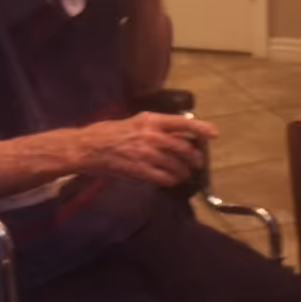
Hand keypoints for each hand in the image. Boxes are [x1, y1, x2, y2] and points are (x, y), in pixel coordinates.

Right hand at [72, 111, 210, 189]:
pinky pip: (162, 177)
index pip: (182, 123)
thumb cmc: (109, 132)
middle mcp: (150, 135)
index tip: (213, 134)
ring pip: (174, 164)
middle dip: (194, 157)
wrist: (87, 147)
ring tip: (185, 174)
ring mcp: (145, 153)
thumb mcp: (134, 122)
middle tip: (198, 163)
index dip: (201, 128)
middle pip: (182, 147)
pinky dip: (170, 180)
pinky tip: (171, 181)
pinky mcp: (138, 169)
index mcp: (150, 120)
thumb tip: (177, 133)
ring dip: (183, 171)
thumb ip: (155, 127)